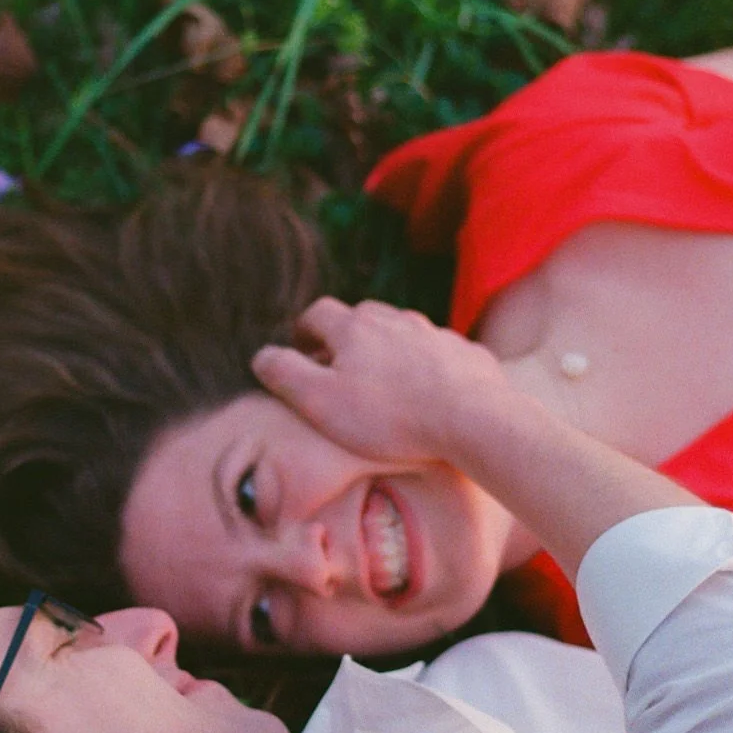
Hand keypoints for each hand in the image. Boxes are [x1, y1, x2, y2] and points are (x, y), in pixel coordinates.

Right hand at [252, 296, 510, 467]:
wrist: (473, 418)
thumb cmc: (391, 417)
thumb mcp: (321, 402)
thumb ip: (285, 375)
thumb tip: (260, 356)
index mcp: (354, 327)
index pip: (317, 313)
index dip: (303, 330)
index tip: (299, 348)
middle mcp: (394, 319)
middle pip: (360, 317)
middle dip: (344, 337)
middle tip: (337, 365)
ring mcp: (433, 332)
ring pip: (400, 331)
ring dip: (385, 348)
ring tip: (381, 380)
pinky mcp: (463, 352)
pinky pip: (435, 351)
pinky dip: (422, 364)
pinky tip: (424, 390)